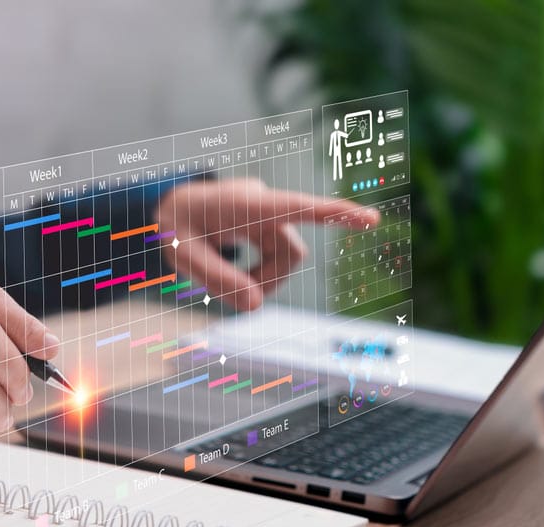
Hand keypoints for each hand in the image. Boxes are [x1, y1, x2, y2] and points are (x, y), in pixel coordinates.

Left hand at [155, 178, 378, 309]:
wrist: (173, 205)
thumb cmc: (175, 224)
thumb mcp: (183, 254)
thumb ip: (217, 279)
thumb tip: (257, 305)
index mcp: (243, 203)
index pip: (295, 207)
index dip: (334, 215)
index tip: (370, 219)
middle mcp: (264, 204)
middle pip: (290, 254)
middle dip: (266, 281)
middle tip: (229, 293)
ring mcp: (269, 214)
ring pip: (287, 260)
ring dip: (261, 279)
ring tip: (224, 279)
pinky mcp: (270, 225)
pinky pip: (278, 259)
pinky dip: (260, 274)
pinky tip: (233, 272)